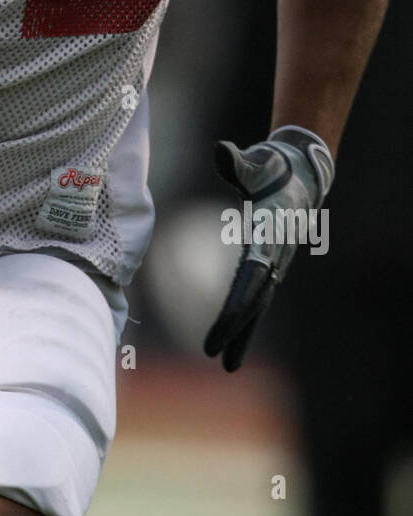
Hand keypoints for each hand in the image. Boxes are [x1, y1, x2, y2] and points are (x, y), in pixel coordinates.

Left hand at [204, 126, 333, 371]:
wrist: (301, 173)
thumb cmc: (274, 166)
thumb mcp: (258, 161)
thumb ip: (238, 161)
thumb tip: (222, 151)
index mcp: (270, 236)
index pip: (253, 275)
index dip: (238, 301)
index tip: (225, 323)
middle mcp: (275, 255)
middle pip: (255, 298)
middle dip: (236, 326)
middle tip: (214, 354)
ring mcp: (274, 262)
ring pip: (258, 304)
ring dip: (243, 333)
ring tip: (228, 365)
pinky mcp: (269, 264)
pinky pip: (257, 297)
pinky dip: (247, 320)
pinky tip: (234, 343)